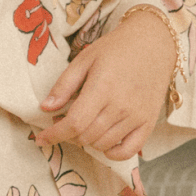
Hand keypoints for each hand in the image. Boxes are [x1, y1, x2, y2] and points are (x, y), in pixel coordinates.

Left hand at [33, 7, 175, 158]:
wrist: (154, 43)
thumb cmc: (117, 49)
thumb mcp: (85, 59)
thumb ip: (64, 85)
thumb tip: (45, 108)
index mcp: (102, 88)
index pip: (74, 123)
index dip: (54, 134)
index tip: (41, 138)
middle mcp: (121, 106)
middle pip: (86, 136)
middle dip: (67, 135)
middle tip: (63, 121)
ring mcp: (137, 117)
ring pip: (102, 145)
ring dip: (86, 141)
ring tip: (83, 125)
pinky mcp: (149, 123)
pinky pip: (127, 151)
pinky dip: (112, 153)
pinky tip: (104, 142)